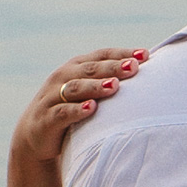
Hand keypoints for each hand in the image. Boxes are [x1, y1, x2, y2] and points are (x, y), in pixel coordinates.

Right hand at [11, 48, 147, 161]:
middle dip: (113, 67)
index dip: (122, 53)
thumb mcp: (91, 90)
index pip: (102, 55)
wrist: (37, 133)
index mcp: (77, 66)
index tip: (145, 55)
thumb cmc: (73, 107)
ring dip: (95, 86)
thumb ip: (112, 79)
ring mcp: (52, 97)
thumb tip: (150, 70)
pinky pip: (62, 113)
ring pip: (75, 87)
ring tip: (114, 86)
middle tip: (134, 67)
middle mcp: (63, 77)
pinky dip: (76, 110)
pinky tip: (91, 108)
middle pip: (91, 69)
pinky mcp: (45, 118)